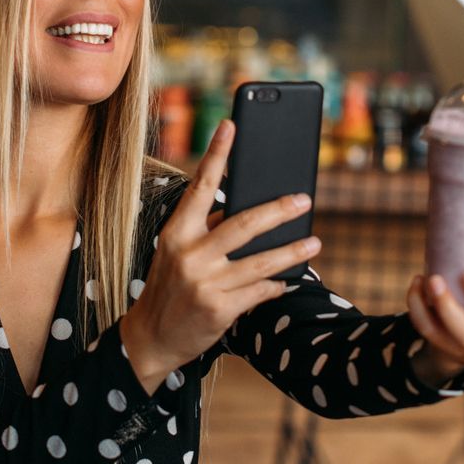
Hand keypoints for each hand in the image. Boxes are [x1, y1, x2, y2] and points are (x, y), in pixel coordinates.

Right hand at [120, 119, 321, 394]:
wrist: (150, 339)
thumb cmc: (170, 288)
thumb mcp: (177, 253)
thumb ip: (207, 230)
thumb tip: (252, 211)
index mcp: (176, 231)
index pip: (200, 186)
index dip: (217, 154)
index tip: (231, 125)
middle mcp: (188, 253)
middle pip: (243, 223)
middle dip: (278, 210)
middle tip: (304, 199)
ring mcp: (204, 282)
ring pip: (260, 261)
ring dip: (292, 252)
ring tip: (314, 242)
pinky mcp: (218, 309)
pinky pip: (260, 290)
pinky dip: (276, 285)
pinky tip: (287, 280)